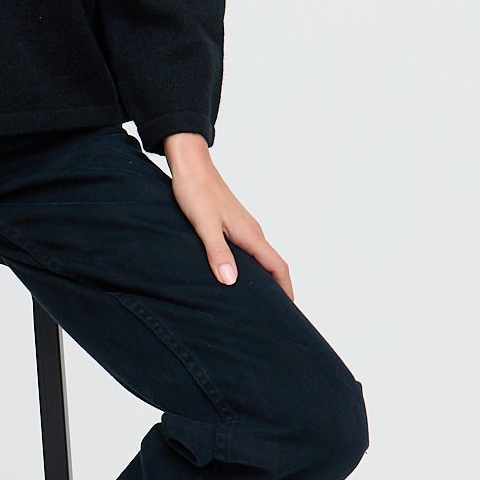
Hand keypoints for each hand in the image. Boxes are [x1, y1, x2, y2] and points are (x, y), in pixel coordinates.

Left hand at [161, 134, 293, 300]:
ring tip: (258, 300)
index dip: (285, 290)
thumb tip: (230, 280)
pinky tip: (236, 275)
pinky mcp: (231, 224)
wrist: (190, 164)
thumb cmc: (195, 191)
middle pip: (272, 265)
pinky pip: (248, 251)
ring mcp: (242, 228)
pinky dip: (250, 267)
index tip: (289, 312)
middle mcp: (251, 231)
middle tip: (275, 314)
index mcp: (250, 234)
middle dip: (278, 289)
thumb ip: (216, 251)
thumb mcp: (204, 224)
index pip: (277, 266)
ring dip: (264, 279)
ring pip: (260, 258)